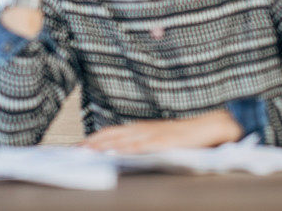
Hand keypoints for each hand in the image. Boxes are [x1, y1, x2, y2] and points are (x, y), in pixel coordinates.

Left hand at [80, 110, 242, 153]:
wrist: (207, 127)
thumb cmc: (181, 136)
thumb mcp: (156, 138)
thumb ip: (139, 143)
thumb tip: (119, 151)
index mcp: (139, 128)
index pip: (110, 132)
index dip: (92, 139)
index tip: (76, 148)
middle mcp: (143, 129)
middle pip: (112, 135)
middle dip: (92, 144)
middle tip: (74, 152)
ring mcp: (153, 135)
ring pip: (124, 139)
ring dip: (105, 146)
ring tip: (89, 153)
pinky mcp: (165, 142)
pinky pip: (145, 145)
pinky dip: (131, 149)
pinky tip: (120, 152)